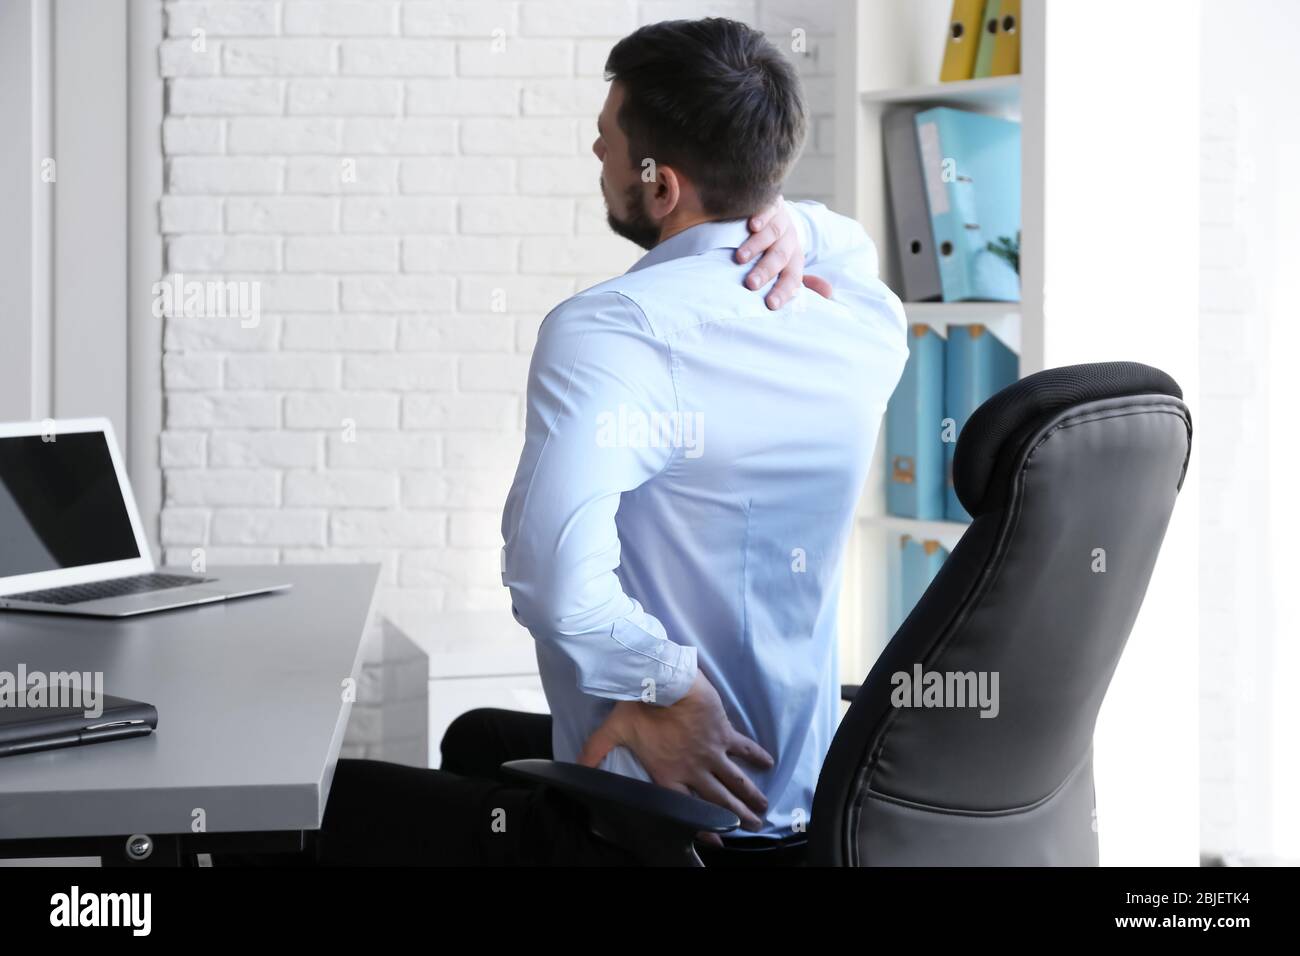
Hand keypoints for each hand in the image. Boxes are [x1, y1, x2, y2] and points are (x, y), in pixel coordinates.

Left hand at [578, 671, 774, 842]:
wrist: (664, 681)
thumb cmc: (638, 706)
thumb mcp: (613, 730)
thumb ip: (595, 752)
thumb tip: (577, 768)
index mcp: (668, 773)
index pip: (687, 808)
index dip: (703, 826)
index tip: (718, 838)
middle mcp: (693, 768)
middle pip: (718, 800)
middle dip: (736, 816)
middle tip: (752, 826)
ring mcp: (711, 752)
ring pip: (735, 780)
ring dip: (749, 795)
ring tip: (762, 808)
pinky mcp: (723, 733)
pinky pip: (744, 748)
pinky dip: (756, 756)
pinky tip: (769, 763)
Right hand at [735, 196, 833, 308]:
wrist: (773, 210)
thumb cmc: (775, 244)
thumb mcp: (789, 262)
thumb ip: (801, 280)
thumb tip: (829, 293)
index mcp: (794, 257)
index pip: (792, 277)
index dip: (783, 290)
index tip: (770, 305)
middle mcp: (789, 239)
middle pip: (780, 256)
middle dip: (765, 271)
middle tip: (751, 284)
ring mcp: (781, 220)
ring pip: (772, 234)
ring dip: (756, 246)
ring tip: (740, 258)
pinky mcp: (771, 203)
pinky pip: (768, 209)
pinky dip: (761, 216)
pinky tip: (752, 225)